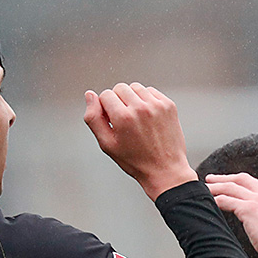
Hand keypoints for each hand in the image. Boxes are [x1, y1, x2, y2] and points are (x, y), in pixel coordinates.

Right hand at [83, 83, 196, 200]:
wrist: (165, 170)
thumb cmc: (135, 160)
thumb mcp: (107, 144)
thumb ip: (94, 118)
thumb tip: (90, 95)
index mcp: (123, 117)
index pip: (105, 94)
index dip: (105, 108)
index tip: (112, 122)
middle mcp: (141, 108)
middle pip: (120, 88)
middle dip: (118, 101)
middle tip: (123, 121)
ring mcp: (157, 105)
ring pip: (136, 87)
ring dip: (132, 99)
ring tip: (136, 118)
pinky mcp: (168, 105)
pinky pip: (151, 92)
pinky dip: (146, 100)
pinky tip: (147, 117)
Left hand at [205, 172, 257, 257]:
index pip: (255, 184)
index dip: (240, 182)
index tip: (230, 183)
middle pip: (241, 179)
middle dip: (224, 178)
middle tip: (211, 179)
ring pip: (230, 187)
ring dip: (215, 187)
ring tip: (204, 189)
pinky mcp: (249, 209)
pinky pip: (226, 200)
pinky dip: (215, 199)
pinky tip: (208, 202)